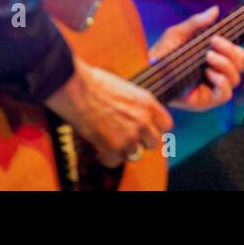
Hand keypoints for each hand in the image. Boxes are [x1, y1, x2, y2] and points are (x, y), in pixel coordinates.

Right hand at [44, 58, 173, 166]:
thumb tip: (134, 117)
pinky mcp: (113, 146)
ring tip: (110, 143)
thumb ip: (135, 105)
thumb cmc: (95, 83)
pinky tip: (99, 149)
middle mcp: (143, 120)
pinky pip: (115, 161)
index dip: (155, 129)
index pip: (166, 125)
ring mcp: (130, 135)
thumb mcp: (125, 89)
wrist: (77, 88)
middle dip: (140, 142)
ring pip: (135, 154)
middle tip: (126, 139)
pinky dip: (107, 158)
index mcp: (148, 103)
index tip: (146, 131)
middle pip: (153, 143)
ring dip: (123, 150)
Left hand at [150, 6, 243, 112]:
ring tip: (208, 56)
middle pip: (240, 64)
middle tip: (213, 42)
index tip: (216, 36)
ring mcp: (212, 88)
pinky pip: (225, 94)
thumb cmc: (161, 53)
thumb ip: (197, 22)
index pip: (237, 54)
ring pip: (235, 78)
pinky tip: (209, 72)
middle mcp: (217, 73)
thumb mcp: (178, 34)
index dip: (233, 46)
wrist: (146, 71)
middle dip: (231, 52)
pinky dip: (222, 81)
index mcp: (214, 58)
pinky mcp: (206, 101)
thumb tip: (215, 10)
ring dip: (226, 64)